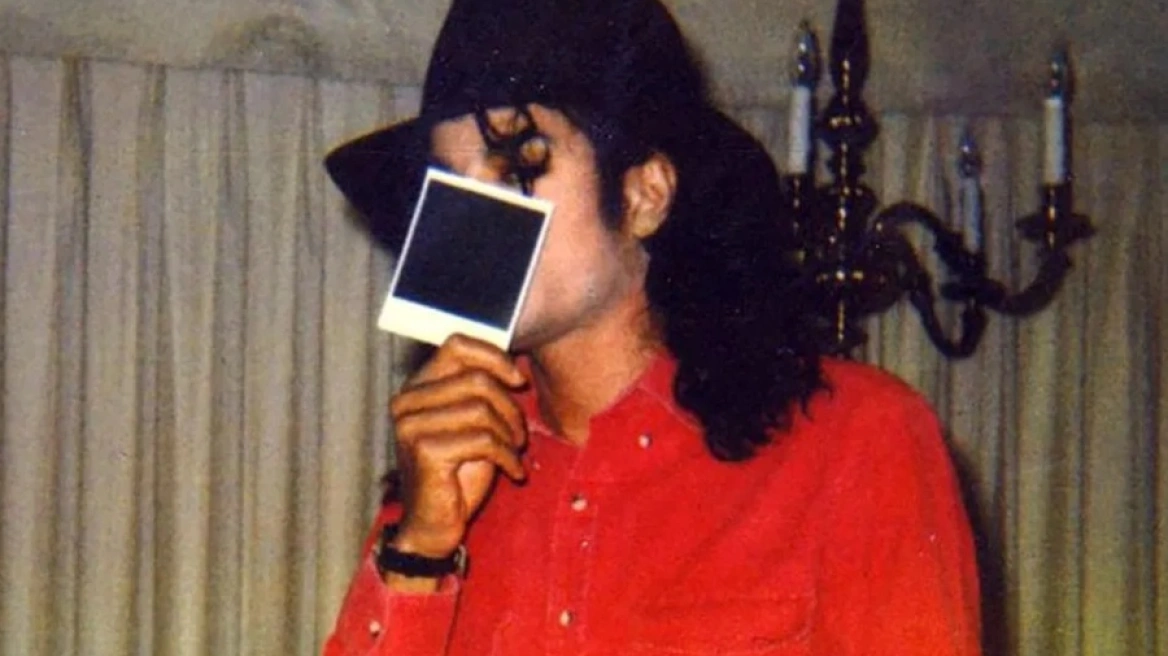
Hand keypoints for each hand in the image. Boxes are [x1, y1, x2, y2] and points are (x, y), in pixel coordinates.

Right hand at [388, 335, 527, 569]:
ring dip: (510, 434)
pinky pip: (483, 440)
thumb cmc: (458, 471)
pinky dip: (508, 457)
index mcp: (417, 387)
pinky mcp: (424, 451)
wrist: (434, 524)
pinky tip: (513, 471)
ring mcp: (411, 426)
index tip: (517, 381)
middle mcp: (407, 402)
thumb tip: (513, 367)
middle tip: (519, 434)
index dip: (493, 357)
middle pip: (476, 380)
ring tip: (514, 452)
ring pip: (482, 410)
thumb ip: (480, 390)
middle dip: (509, 407)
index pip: (456, 345)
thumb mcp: (471, 422)